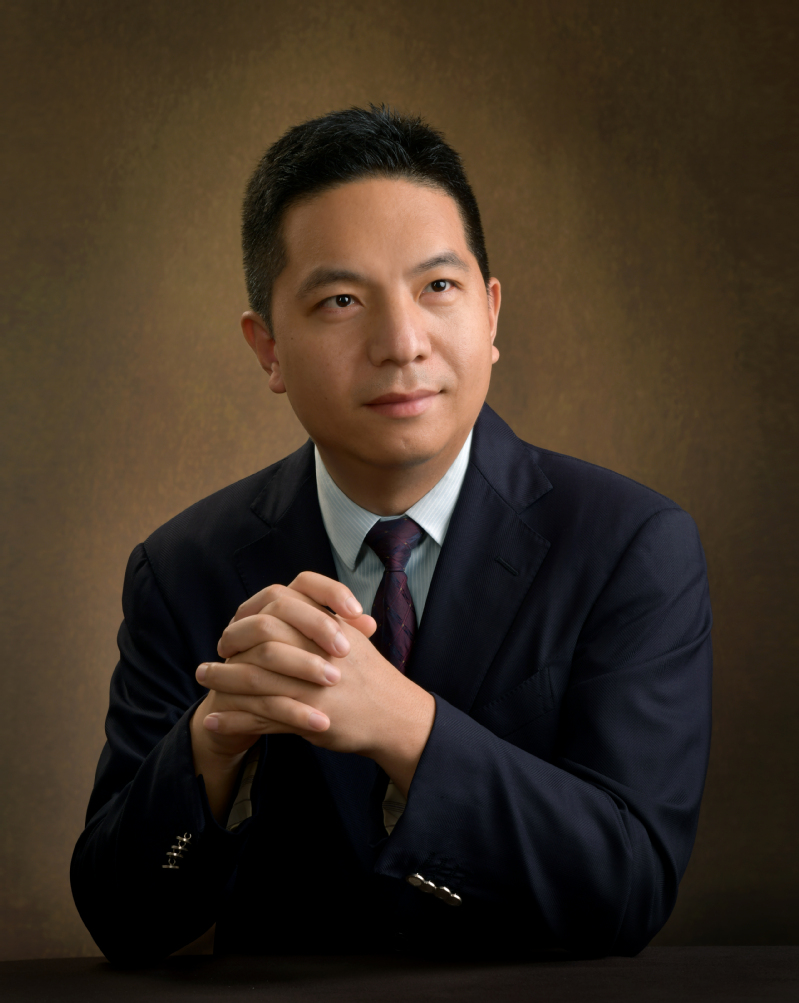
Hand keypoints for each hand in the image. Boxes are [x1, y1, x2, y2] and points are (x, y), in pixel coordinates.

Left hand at [192, 573, 434, 816]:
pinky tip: (213, 721)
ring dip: (222, 679)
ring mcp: (311, 683)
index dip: (253, 609)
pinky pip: (259, 716)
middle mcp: (319, 649)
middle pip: (262, 633)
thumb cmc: (372, 678)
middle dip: (232, 640)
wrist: (396, 717)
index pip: (280, 600)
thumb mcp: (353, 638)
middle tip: (217, 649)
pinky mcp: (307, 716)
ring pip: (254, 676)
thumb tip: (290, 604)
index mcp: (329, 626)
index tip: (237, 621)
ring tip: (202, 679)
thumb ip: (324, 621)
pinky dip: (232, 720)